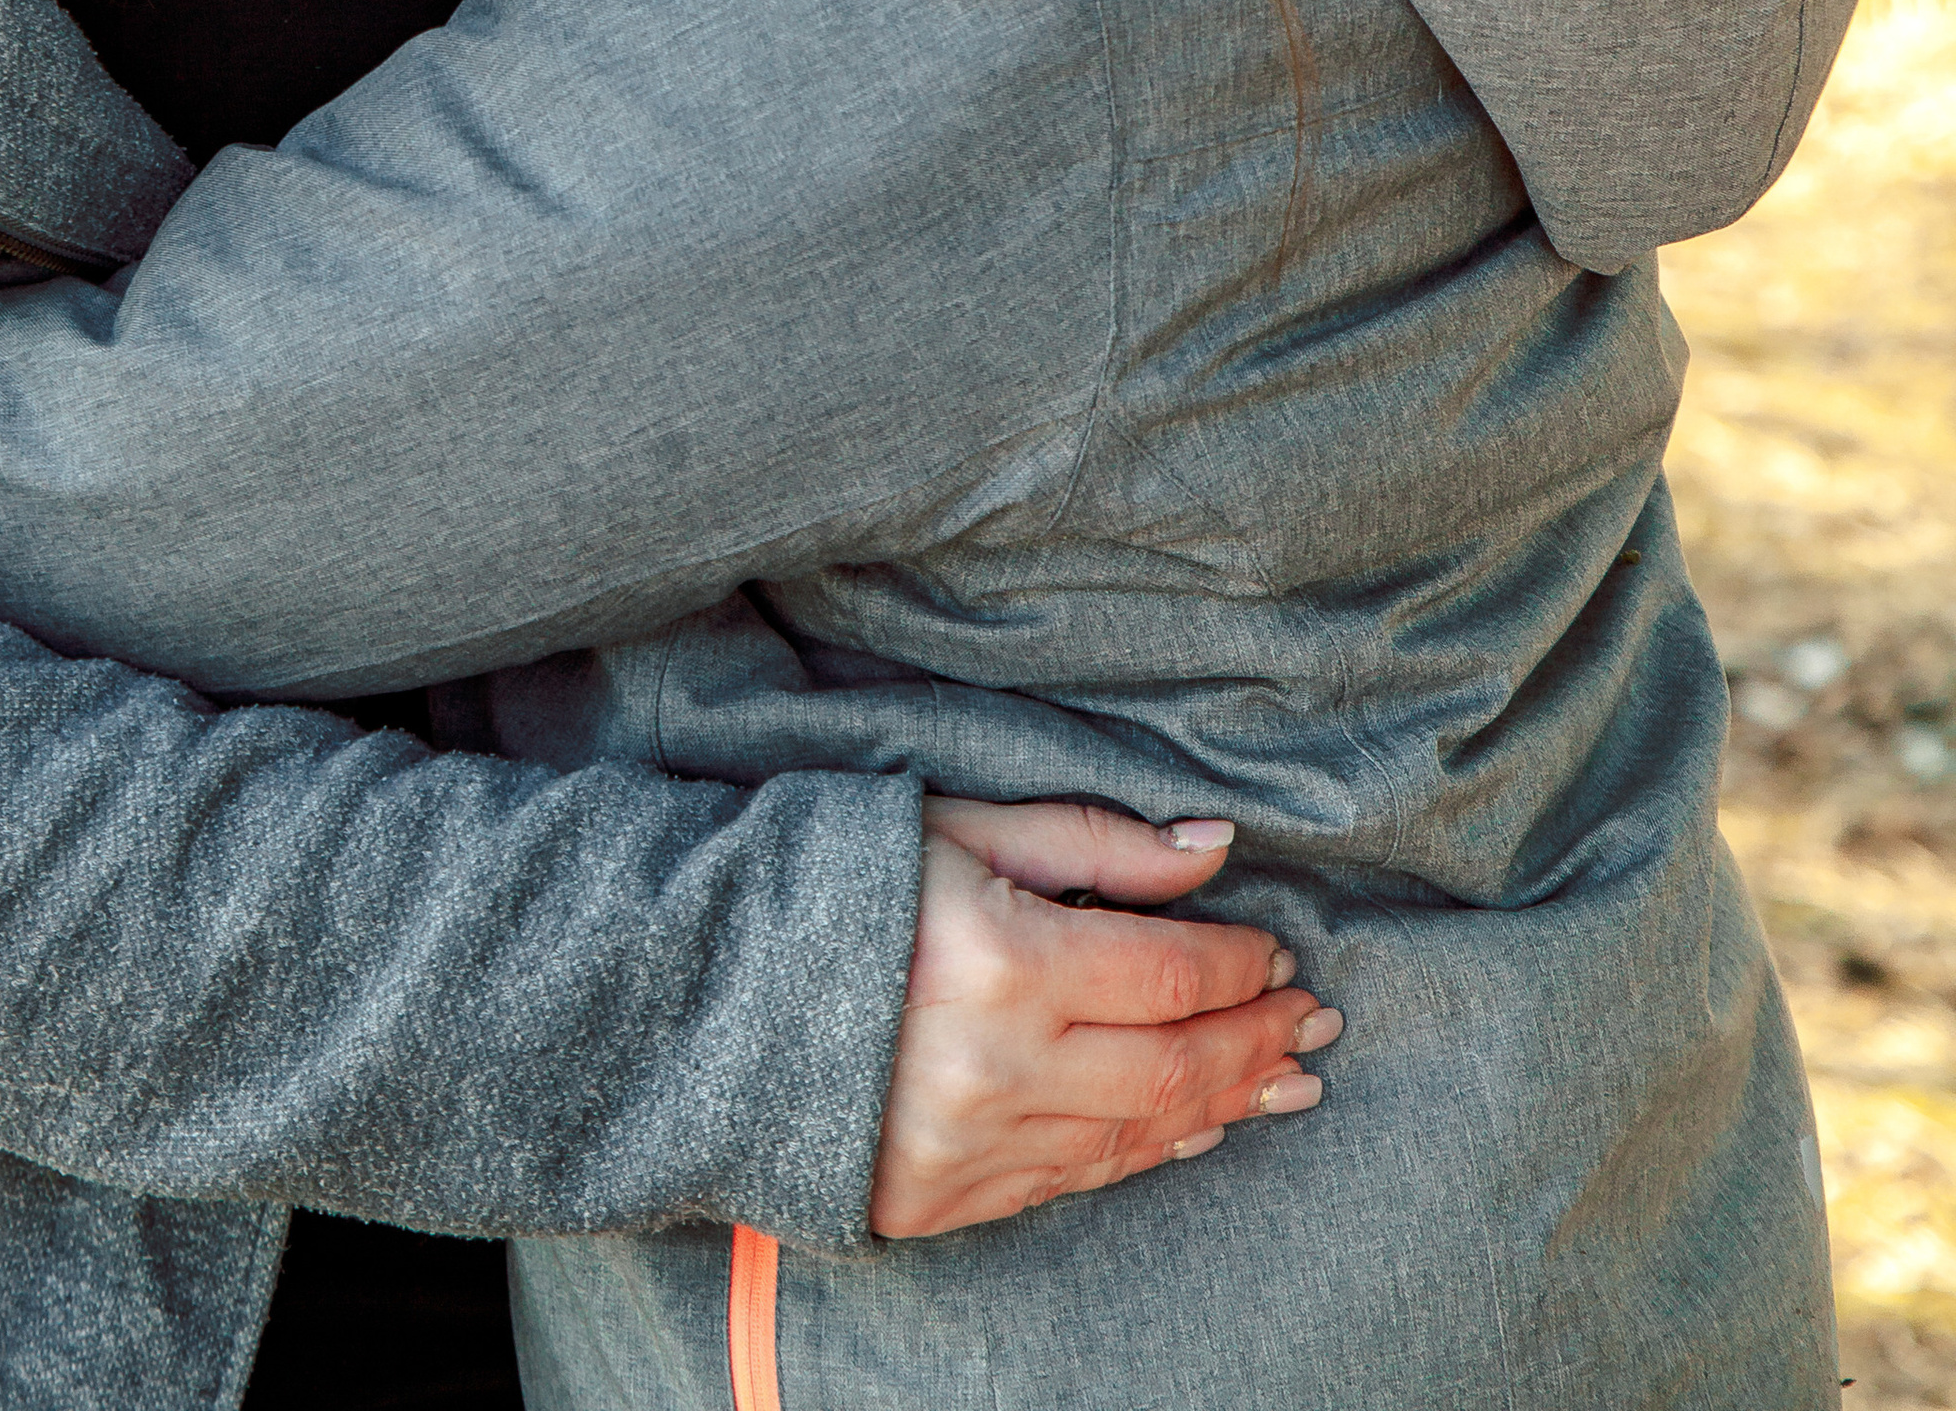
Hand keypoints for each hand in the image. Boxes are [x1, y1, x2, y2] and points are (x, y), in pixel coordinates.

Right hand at [866, 799, 1339, 1240]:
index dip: (1237, 965)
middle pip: (1173, 1067)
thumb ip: (1098, 842)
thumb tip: (1213, 846)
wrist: (711, 991)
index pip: (1168, 975)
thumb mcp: (966, 827)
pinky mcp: (944, 1199)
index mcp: (1001, 961)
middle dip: (1257, 1040)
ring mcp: (969, 1147)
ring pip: (1137, 1136)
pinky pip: (1075, 1179)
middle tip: (1315, 1021)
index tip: (1275, 951)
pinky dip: (1148, 1152)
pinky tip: (1196, 1126)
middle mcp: (995, 1068)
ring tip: (1287, 1079)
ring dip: (1225, 1104)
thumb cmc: (846, 883)